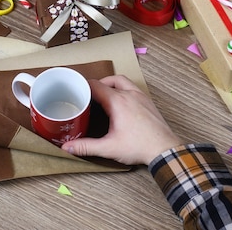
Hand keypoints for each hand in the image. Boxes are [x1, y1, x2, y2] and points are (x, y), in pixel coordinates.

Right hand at [61, 75, 183, 164]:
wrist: (164, 150)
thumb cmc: (139, 147)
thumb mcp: (109, 147)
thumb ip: (86, 146)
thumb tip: (67, 147)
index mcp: (117, 101)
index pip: (96, 85)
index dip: (84, 86)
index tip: (76, 91)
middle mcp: (129, 94)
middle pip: (108, 80)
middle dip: (96, 85)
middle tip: (89, 95)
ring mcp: (140, 96)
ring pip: (122, 81)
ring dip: (111, 84)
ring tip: (104, 95)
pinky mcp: (148, 102)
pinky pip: (133, 87)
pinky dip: (123, 89)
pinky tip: (121, 102)